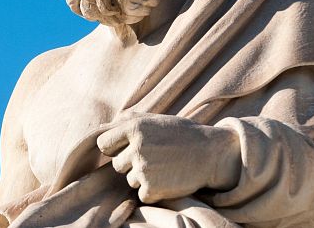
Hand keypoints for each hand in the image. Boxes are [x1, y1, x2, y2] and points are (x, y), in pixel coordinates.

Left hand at [96, 114, 240, 202]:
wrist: (211, 153)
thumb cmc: (181, 134)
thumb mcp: (155, 119)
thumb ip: (128, 120)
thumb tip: (102, 125)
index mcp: (134, 127)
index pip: (103, 144)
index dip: (115, 148)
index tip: (129, 148)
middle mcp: (136, 147)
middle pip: (117, 164)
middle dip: (131, 163)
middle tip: (155, 157)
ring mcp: (144, 169)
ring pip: (129, 180)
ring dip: (144, 177)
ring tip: (164, 167)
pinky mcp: (152, 189)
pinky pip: (141, 194)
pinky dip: (153, 191)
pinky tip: (168, 180)